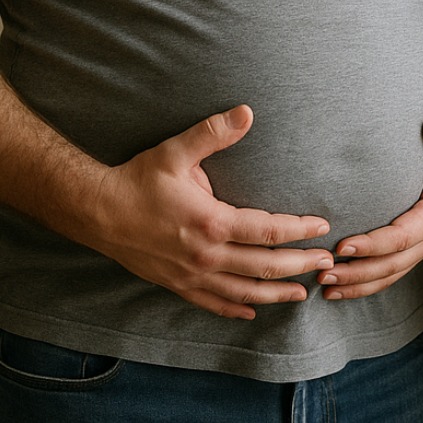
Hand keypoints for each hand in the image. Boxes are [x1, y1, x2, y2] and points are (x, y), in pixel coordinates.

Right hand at [87, 105, 333, 319]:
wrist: (95, 211)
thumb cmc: (138, 179)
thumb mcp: (176, 151)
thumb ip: (213, 132)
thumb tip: (247, 112)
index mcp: (211, 222)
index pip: (268, 231)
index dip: (299, 230)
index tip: (322, 226)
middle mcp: (205, 255)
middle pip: (264, 266)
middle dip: (300, 265)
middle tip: (327, 263)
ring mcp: (191, 275)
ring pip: (244, 292)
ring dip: (276, 294)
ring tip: (302, 294)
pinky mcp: (176, 284)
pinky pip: (213, 303)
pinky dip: (236, 309)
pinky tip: (252, 311)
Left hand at [317, 118, 422, 298]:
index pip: (400, 238)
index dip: (372, 245)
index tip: (343, 246)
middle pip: (389, 266)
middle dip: (356, 272)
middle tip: (323, 273)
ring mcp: (420, 252)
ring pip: (387, 276)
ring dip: (355, 284)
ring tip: (324, 286)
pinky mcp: (411, 255)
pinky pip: (387, 277)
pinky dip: (363, 286)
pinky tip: (338, 290)